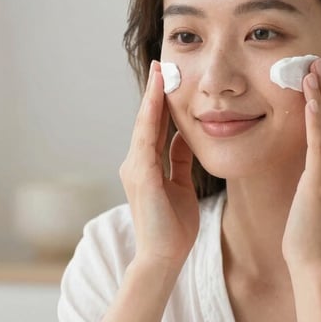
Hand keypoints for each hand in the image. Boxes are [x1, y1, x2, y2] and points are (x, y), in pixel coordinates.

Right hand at [119, 61, 199, 266]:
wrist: (163, 257)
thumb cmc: (173, 227)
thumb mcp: (181, 185)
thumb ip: (179, 160)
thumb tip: (185, 137)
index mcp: (145, 167)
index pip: (154, 127)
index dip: (161, 103)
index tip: (168, 79)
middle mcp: (135, 164)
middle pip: (146, 121)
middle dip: (155, 92)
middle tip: (162, 63)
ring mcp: (135, 169)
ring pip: (144, 125)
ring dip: (152, 97)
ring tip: (160, 72)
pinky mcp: (141, 176)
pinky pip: (147, 140)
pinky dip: (152, 117)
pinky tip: (159, 99)